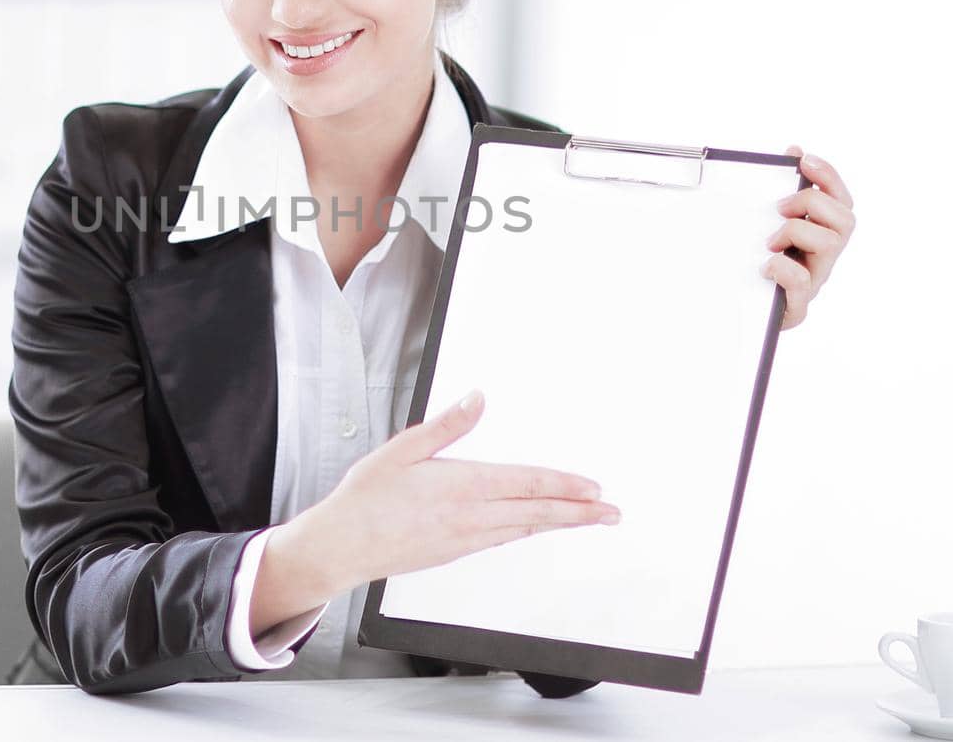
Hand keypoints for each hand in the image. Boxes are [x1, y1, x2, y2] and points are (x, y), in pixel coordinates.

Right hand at [293, 389, 618, 592]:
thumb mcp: (402, 449)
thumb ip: (446, 425)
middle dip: (579, 512)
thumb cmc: (366, 497)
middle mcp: (469, 516)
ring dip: (560, 524)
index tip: (594, 487)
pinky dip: (528, 532)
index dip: (564, 486)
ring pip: (524, 529)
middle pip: (536, 513)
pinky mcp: (454, 552)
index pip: (526, 484)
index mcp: (461, 486)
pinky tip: (535, 529)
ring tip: (587, 520)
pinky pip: (502, 540)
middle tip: (611, 512)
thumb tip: (477, 399)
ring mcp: (463, 539)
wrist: (341, 546)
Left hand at [762, 145, 855, 329]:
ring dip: (795, 232)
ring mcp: (815, 280)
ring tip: (770, 241)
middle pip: (846, 220)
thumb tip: (792, 151)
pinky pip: (800, 281)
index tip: (804, 160)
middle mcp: (825, 257)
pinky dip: (781, 268)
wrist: (746, 314)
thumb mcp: (769, 226)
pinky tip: (764, 267)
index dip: (828, 177)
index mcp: (821, 235)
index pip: (841, 200)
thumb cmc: (762, 265)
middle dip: (812, 202)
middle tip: (780, 207)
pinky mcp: (797, 305)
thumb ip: (782, 191)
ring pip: (829, 244)